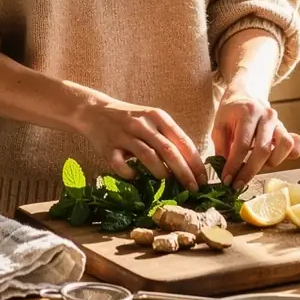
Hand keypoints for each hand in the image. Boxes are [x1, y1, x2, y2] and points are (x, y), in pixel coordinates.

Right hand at [74, 94, 208, 190]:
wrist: (95, 111)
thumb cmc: (130, 118)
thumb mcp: (151, 120)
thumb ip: (168, 136)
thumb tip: (191, 164)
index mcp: (157, 116)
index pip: (182, 140)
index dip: (195, 162)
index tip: (203, 179)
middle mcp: (142, 124)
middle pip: (168, 150)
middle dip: (184, 172)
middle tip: (193, 189)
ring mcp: (125, 135)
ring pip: (148, 157)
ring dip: (161, 173)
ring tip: (167, 183)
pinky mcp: (109, 147)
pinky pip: (122, 166)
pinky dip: (131, 174)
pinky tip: (135, 176)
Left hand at [212, 92, 299, 187]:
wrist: (246, 95)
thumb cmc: (231, 112)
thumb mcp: (219, 124)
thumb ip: (221, 145)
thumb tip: (224, 169)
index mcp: (248, 112)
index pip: (242, 144)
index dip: (234, 165)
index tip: (226, 179)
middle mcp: (267, 116)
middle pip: (263, 149)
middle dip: (249, 171)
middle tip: (237, 184)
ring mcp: (279, 122)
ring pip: (284, 147)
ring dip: (270, 163)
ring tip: (256, 166)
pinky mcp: (287, 130)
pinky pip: (296, 145)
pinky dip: (289, 156)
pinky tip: (274, 160)